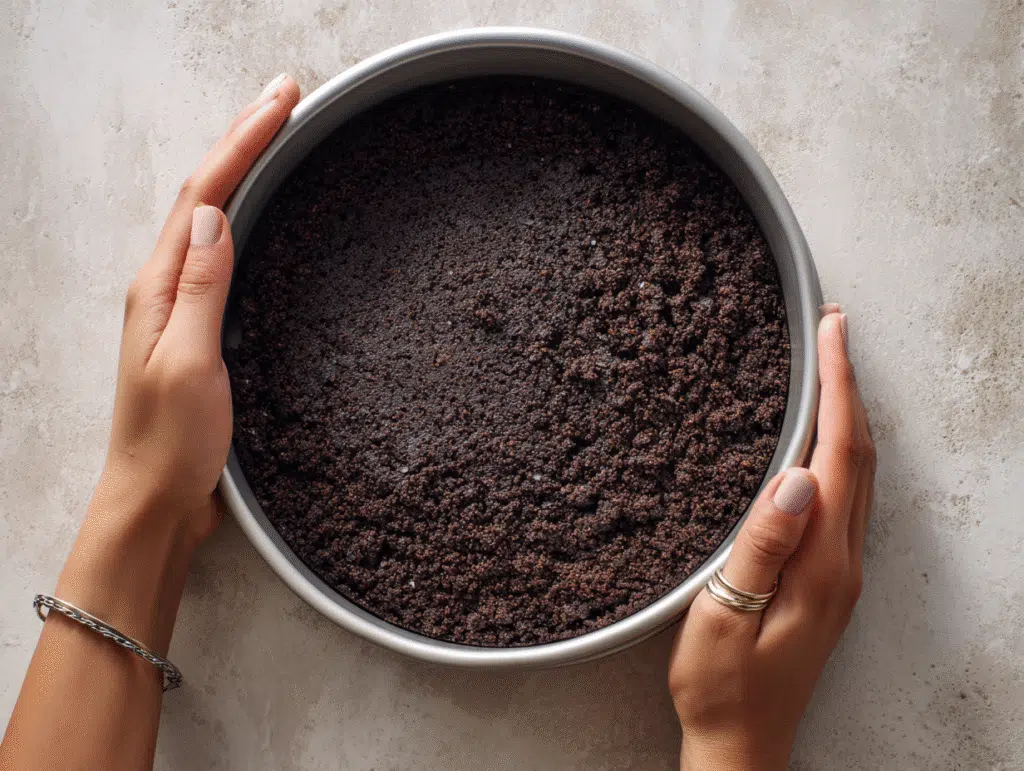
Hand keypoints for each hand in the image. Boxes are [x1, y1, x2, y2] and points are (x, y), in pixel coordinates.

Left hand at [98, 74, 301, 548]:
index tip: (282, 102)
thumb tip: (212, 215)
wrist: (156, 499)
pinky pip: (221, 252)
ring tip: (274, 132)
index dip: (244, 142)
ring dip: (242, 167)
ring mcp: (181, 305)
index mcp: (159, 286)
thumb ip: (202, 288)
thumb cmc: (170, 442)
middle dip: (244, 137)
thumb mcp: (189, 363)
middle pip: (205, 192)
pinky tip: (257, 212)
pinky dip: (243, 213)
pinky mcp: (200, 326)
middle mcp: (164, 286)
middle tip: (285, 95)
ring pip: (212, 216)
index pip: (205, 195)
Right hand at [668, 309, 874, 770]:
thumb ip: (763, 547)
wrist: (742, 743)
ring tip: (830, 369)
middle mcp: (843, 563)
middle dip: (851, 385)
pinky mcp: (827, 580)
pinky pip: (845, 497)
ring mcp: (841, 573)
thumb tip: (796, 477)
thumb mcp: (725, 617)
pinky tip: (818, 441)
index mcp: (822, 565)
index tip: (831, 332)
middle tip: (833, 329)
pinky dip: (839, 450)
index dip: (838, 388)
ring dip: (849, 415)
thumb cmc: (723, 686)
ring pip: (858, 475)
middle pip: (860, 456)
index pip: (839, 455)